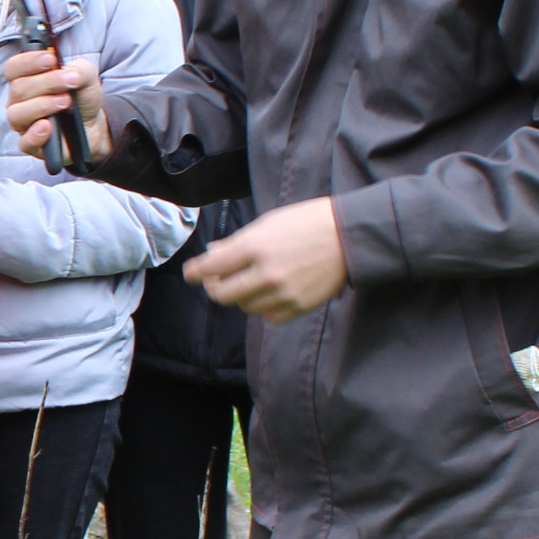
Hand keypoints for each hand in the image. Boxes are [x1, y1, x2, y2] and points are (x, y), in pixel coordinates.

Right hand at [0, 47, 105, 161]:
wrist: (93, 126)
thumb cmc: (81, 98)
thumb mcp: (86, 76)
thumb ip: (79, 68)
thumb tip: (71, 73)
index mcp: (26, 79)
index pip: (13, 68)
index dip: (28, 61)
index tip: (51, 59)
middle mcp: (19, 101)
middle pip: (18, 88)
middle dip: (48, 82)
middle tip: (71, 81)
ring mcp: (23, 124)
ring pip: (17, 113)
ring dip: (43, 105)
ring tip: (66, 102)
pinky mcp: (31, 145)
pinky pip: (24, 141)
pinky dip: (35, 133)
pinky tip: (48, 126)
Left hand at [186, 198, 348, 321]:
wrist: (348, 236)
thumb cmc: (306, 223)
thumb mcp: (267, 224)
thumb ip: (237, 243)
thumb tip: (212, 254)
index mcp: (255, 247)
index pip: (211, 267)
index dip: (195, 272)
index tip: (191, 274)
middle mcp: (266, 273)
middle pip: (223, 294)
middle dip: (214, 287)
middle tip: (216, 281)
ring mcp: (283, 293)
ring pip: (245, 307)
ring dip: (240, 296)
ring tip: (248, 282)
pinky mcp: (298, 306)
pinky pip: (268, 316)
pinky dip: (262, 307)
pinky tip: (267, 293)